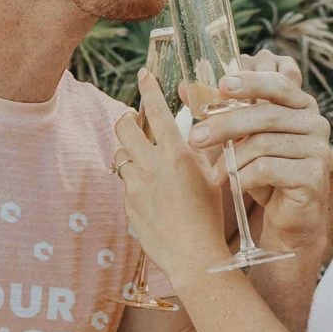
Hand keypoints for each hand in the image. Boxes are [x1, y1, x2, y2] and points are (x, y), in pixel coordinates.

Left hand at [114, 73, 230, 288]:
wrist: (194, 256)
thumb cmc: (209, 216)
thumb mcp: (212, 175)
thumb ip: (202, 149)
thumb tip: (200, 128)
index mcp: (177, 154)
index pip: (156, 110)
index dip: (148, 88)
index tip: (144, 74)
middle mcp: (152, 165)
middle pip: (123, 127)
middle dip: (126, 119)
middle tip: (133, 120)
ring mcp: (136, 185)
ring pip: (120, 155)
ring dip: (129, 153)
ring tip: (146, 162)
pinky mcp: (127, 204)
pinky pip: (126, 183)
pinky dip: (135, 182)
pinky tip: (153, 196)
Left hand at [188, 52, 329, 255]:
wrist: (290, 215)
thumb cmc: (265, 172)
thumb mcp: (242, 138)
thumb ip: (219, 112)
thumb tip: (183, 87)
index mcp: (300, 105)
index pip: (277, 84)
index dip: (250, 82)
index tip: (222, 85)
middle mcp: (315, 122)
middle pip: (265, 115)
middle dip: (225, 125)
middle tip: (195, 138)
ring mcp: (318, 149)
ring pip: (263, 144)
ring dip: (231, 160)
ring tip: (214, 175)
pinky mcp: (313, 176)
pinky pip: (268, 169)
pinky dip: (243, 177)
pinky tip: (233, 185)